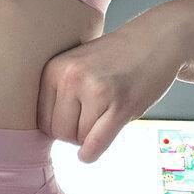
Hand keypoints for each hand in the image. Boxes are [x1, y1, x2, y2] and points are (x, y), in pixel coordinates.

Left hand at [36, 22, 183, 162]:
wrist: (155, 40)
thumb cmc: (113, 59)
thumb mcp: (75, 63)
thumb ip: (58, 92)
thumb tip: (38, 135)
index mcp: (54, 68)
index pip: (41, 119)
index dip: (58, 125)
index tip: (73, 119)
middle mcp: (71, 78)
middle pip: (58, 132)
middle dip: (73, 134)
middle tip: (91, 120)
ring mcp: (96, 90)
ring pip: (78, 139)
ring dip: (90, 137)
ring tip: (104, 116)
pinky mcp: (121, 105)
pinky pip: (95, 143)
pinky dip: (91, 153)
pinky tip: (90, 153)